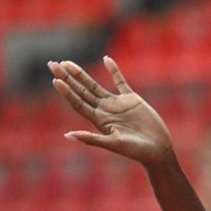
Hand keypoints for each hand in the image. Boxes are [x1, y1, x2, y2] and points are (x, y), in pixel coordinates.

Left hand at [50, 57, 173, 166]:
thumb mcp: (113, 144)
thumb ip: (91, 139)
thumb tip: (68, 135)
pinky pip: (120, 82)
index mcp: (99, 121)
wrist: (157, 150)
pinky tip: (106, 59)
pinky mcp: (132, 99)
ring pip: (94, 85)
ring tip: (67, 63)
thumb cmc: (136, 151)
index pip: (78, 103)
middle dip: (67, 78)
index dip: (66, 92)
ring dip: (81, 74)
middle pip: (81, 91)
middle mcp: (104, 111)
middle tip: (52, 65)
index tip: (55, 80)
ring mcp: (117, 104)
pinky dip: (114, 71)